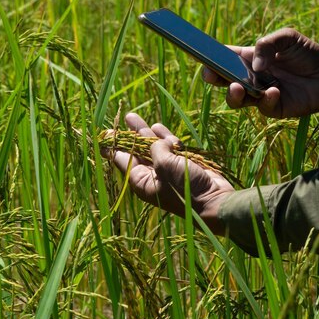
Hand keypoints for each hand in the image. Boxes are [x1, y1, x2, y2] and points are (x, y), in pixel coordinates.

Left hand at [104, 113, 233, 234]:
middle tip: (119, 120)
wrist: (213, 200)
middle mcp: (152, 176)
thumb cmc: (184, 186)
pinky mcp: (183, 165)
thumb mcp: (164, 164)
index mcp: (141, 181)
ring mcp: (168, 170)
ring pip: (153, 147)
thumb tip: (158, 140)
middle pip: (136, 151)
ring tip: (131, 118)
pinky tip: (157, 127)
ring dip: (144, 132)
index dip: (113, 145)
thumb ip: (156, 148)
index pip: (122, 160)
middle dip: (129, 134)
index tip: (104, 134)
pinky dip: (164, 138)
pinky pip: (170, 148)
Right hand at [203, 28, 318, 117]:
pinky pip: (262, 107)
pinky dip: (266, 100)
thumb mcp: (288, 37)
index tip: (199, 55)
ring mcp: (259, 94)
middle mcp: (250, 77)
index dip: (210, 57)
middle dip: (213, 78)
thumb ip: (267, 44)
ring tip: (237, 87)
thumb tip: (254, 65)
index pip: (224, 57)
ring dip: (233, 94)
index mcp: (249, 58)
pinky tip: (275, 91)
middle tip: (211, 75)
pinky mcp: (272, 108)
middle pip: (223, 80)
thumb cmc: (307, 54)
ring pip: (235, 99)